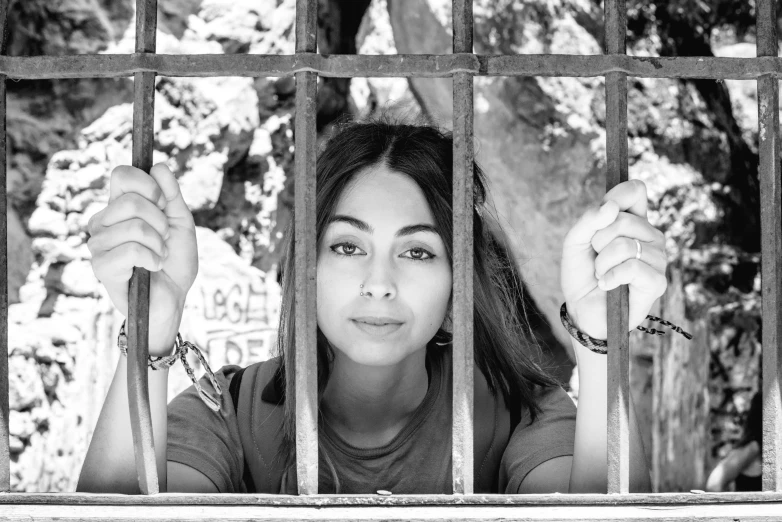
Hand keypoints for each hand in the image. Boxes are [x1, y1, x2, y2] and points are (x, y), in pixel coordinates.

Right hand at [87, 163, 197, 355]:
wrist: (174, 297)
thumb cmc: (175, 260)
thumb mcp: (180, 223)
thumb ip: (171, 195)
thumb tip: (159, 166)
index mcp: (119, 206)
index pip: (121, 175)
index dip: (148, 185)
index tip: (163, 203)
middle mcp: (103, 221)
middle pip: (130, 201)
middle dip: (160, 221)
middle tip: (165, 239)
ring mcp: (98, 244)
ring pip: (134, 226)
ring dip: (158, 244)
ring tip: (160, 256)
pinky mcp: (101, 266)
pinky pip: (131, 250)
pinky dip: (152, 258)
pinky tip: (153, 267)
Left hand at [560, 180, 666, 339]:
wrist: (582, 310)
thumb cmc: (582, 275)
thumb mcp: (575, 242)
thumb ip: (589, 220)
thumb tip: (611, 206)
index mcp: (634, 221)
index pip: (635, 191)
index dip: (616, 196)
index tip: (601, 215)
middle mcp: (650, 236)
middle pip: (622, 219)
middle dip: (597, 241)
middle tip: (596, 258)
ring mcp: (658, 259)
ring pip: (624, 245)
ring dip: (602, 263)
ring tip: (602, 274)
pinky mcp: (658, 282)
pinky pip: (632, 267)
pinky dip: (610, 277)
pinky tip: (607, 285)